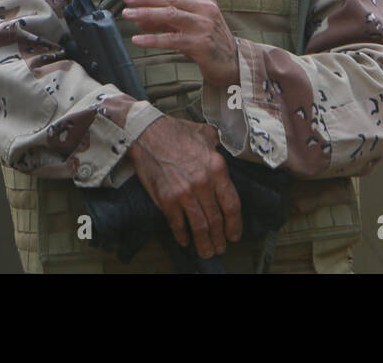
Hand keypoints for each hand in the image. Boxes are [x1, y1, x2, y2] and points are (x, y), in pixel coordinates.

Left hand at [122, 0, 239, 87]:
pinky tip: (138, 39)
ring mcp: (204, 25)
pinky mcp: (200, 44)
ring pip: (169, 14)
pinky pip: (171, 39)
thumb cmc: (208, 39)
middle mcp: (205, 8)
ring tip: (128, 15)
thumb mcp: (192, 21)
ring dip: (145, 14)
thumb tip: (140, 17)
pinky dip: (152, 39)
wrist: (232, 62)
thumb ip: (168, 17)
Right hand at [129, 115, 241, 257]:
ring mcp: (184, 193)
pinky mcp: (166, 199)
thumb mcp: (206, 133)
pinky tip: (185, 241)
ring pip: (199, 226)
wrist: (147, 133)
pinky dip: (182, 235)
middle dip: (220, 237)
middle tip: (220, 247)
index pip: (232, 204)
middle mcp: (203, 183)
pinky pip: (177, 223)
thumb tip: (227, 151)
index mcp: (217, 167)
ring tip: (207, 251)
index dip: (235, 223)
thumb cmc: (176, 132)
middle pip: (216, 219)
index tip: (235, 234)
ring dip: (204, 242)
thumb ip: (219, 147)